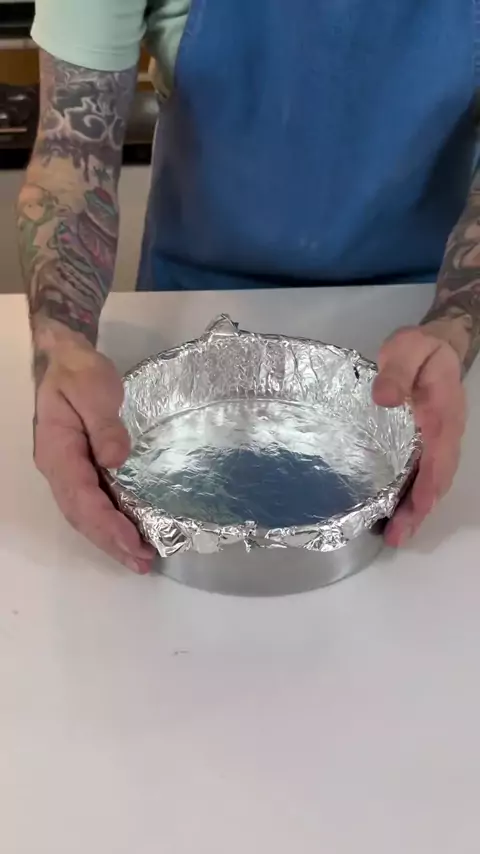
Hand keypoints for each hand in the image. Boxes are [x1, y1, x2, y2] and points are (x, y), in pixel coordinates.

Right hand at [33, 327, 154, 572]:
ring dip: (111, 538)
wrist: (64, 358)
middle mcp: (59, 468)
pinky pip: (93, 502)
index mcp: (58, 452)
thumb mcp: (93, 388)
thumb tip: (117, 459)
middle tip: (143, 563)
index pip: (81, 497)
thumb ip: (105, 424)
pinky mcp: (82, 468)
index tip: (133, 541)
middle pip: (82, 515)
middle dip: (111, 542)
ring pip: (86, 514)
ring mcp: (68, 470)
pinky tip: (131, 532)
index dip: (106, 524)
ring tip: (141, 558)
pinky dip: (111, 522)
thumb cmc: (78, 372)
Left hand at [372, 326, 465, 546]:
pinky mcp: (429, 443)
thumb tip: (384, 399)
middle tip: (398, 537)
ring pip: (433, 481)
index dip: (427, 486)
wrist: (438, 345)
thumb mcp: (407, 349)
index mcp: (441, 415)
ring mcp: (440, 441)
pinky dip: (414, 495)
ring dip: (417, 509)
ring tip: (396, 535)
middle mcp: (446, 434)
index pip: (438, 457)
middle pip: (438, 479)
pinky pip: (425, 474)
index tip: (416, 510)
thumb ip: (396, 372)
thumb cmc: (420, 349)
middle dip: (420, 510)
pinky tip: (396, 511)